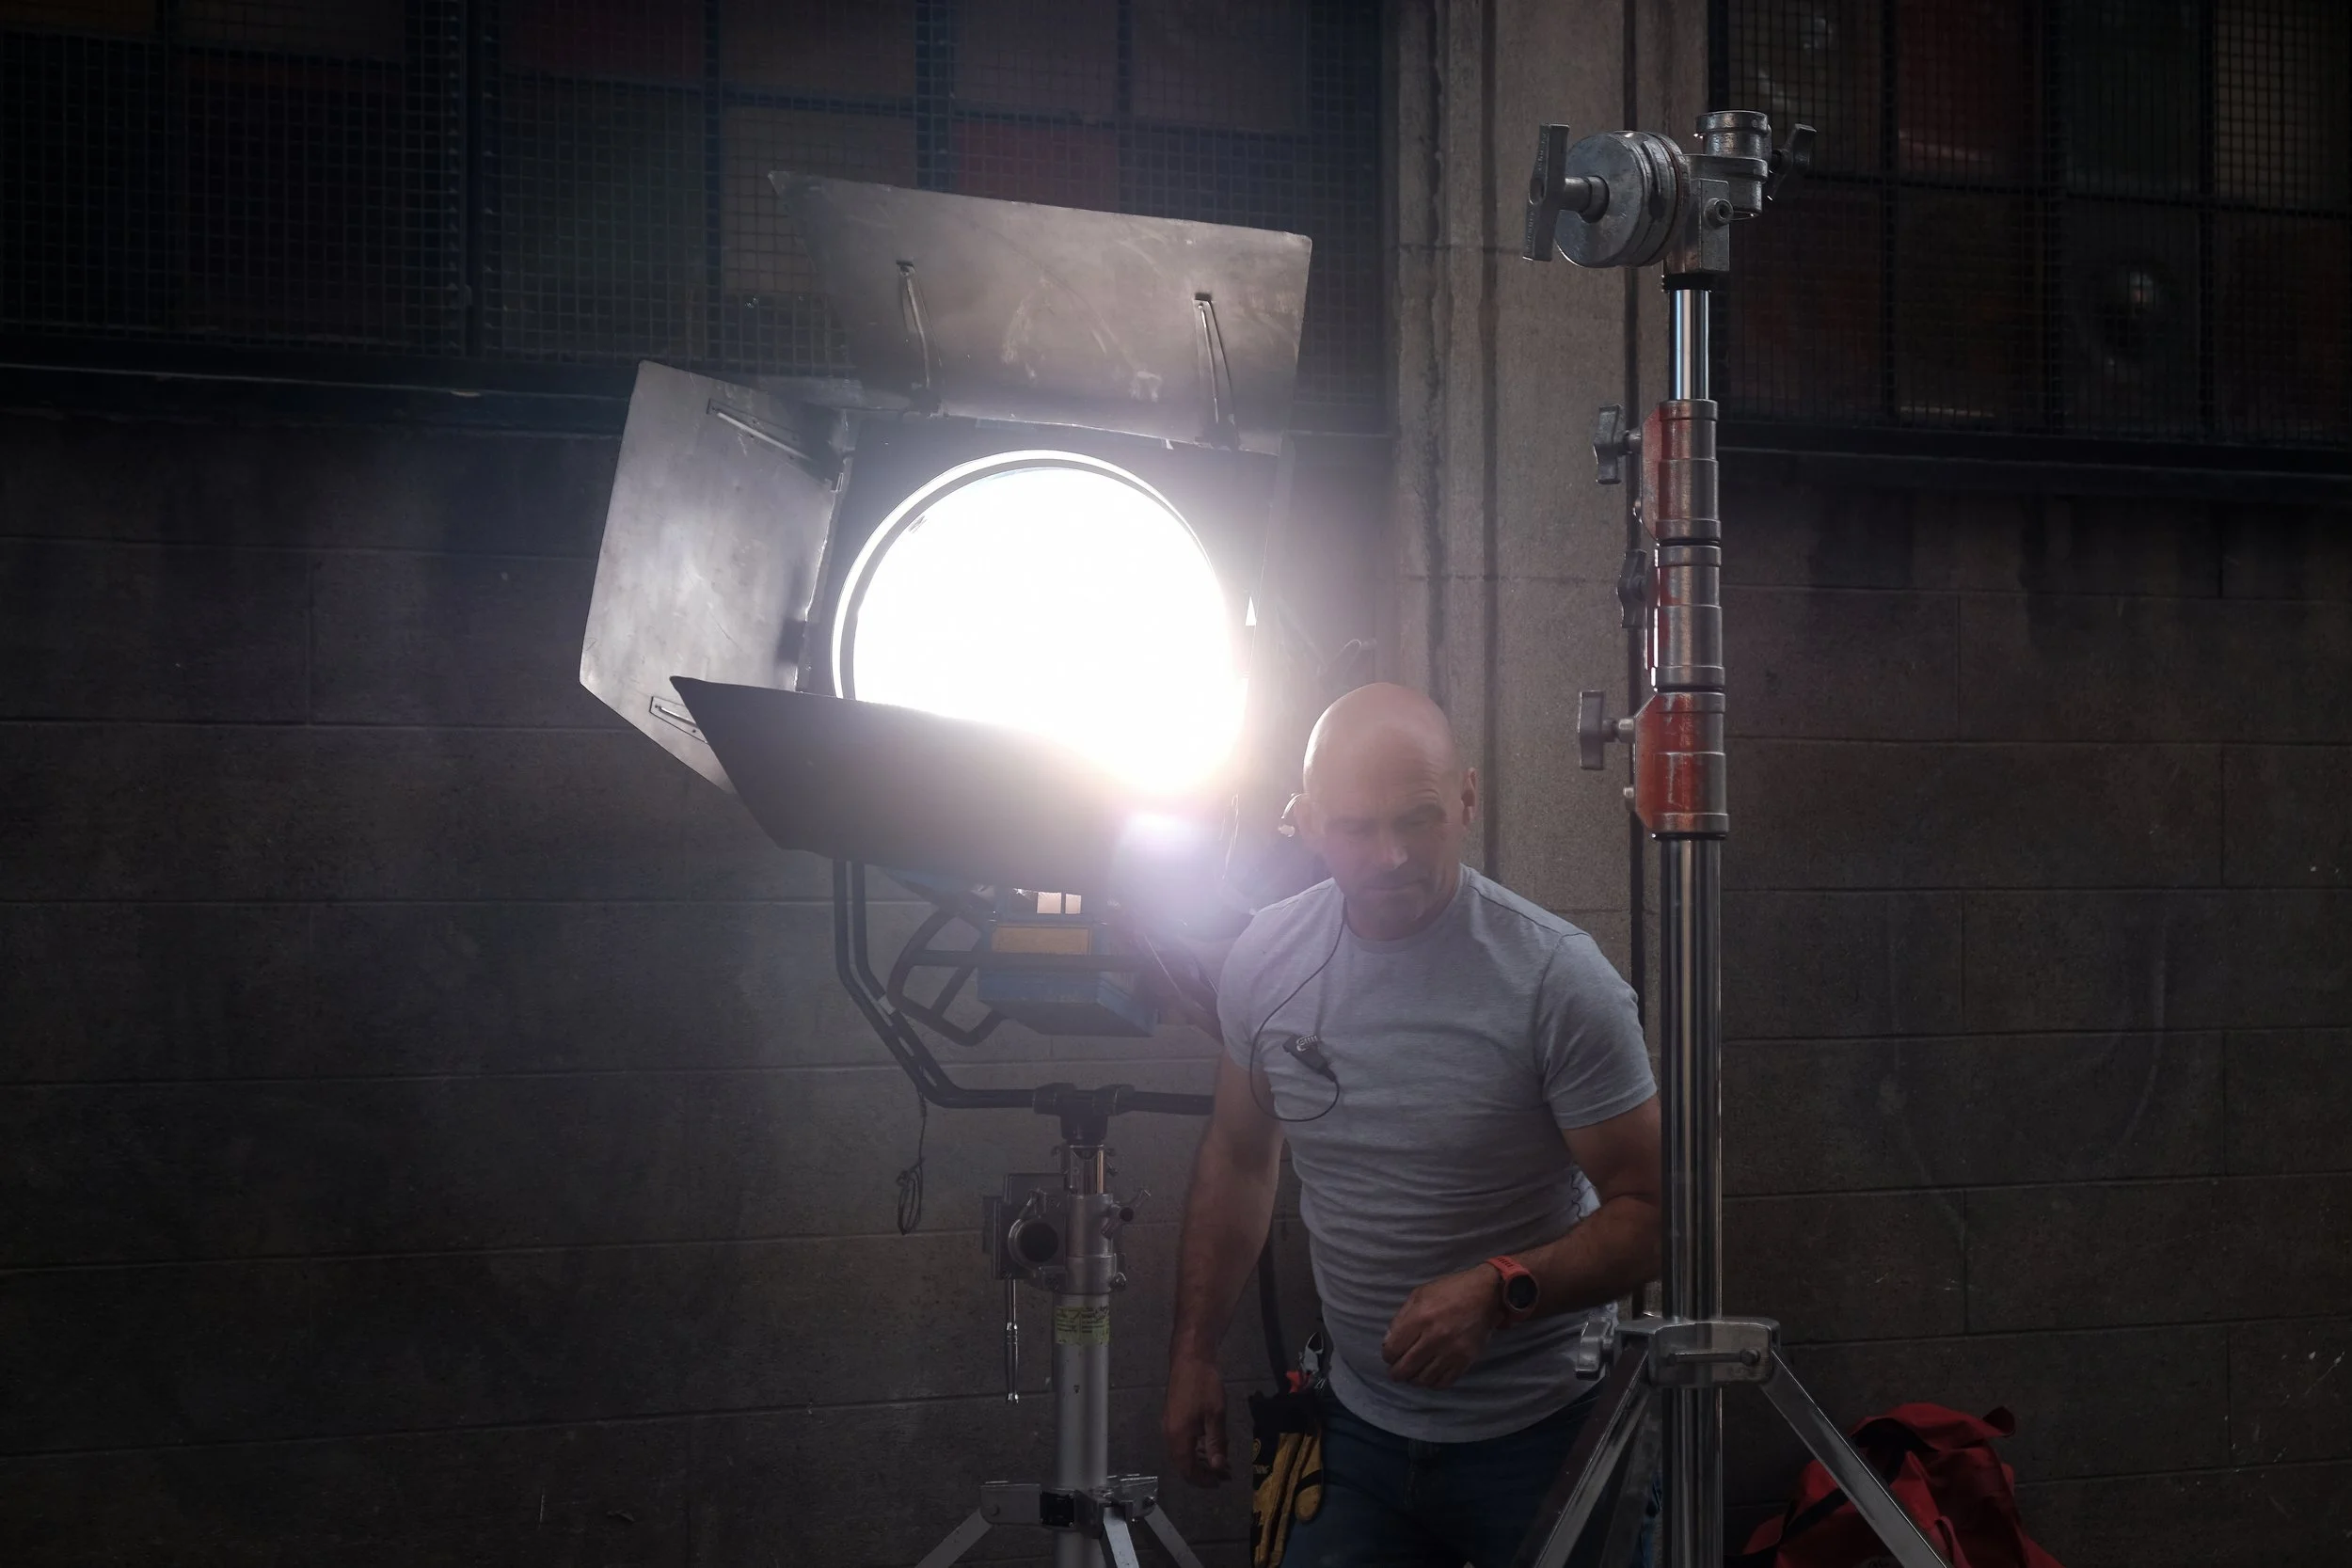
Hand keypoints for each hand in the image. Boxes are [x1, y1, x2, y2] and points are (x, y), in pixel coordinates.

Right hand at [1162, 1352, 1230, 1485]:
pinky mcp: (1172, 1417)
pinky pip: (1182, 1441)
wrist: (1190, 1358)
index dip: (1203, 1480)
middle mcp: (1169, 1434)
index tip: (1220, 1483)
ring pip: (1183, 1452)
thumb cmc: (1204, 1386)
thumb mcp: (1215, 1416)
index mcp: (1178, 1437)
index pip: (1188, 1470)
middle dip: (1204, 1471)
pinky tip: (1211, 1444)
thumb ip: (1216, 1443)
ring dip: (1201, 1459)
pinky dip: (1196, 1448)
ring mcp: (1169, 1425)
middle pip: (1183, 1463)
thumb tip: (1217, 1469)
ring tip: (1221, 1461)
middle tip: (1225, 1474)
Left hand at [1380, 1265, 1501, 1388]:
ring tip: (1412, 1375)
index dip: (1387, 1356)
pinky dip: (1433, 1383)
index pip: (1393, 1350)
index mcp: (1420, 1318)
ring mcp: (1452, 1351)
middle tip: (1396, 1373)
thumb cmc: (1449, 1291)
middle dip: (1397, 1374)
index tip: (1390, 1355)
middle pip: (1406, 1368)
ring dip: (1414, 1380)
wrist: (1485, 1294)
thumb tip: (1388, 1344)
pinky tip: (1430, 1376)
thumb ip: (1400, 1319)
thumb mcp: (1419, 1295)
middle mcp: (1435, 1337)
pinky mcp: (1466, 1360)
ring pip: (1424, 1379)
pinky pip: (1444, 1382)